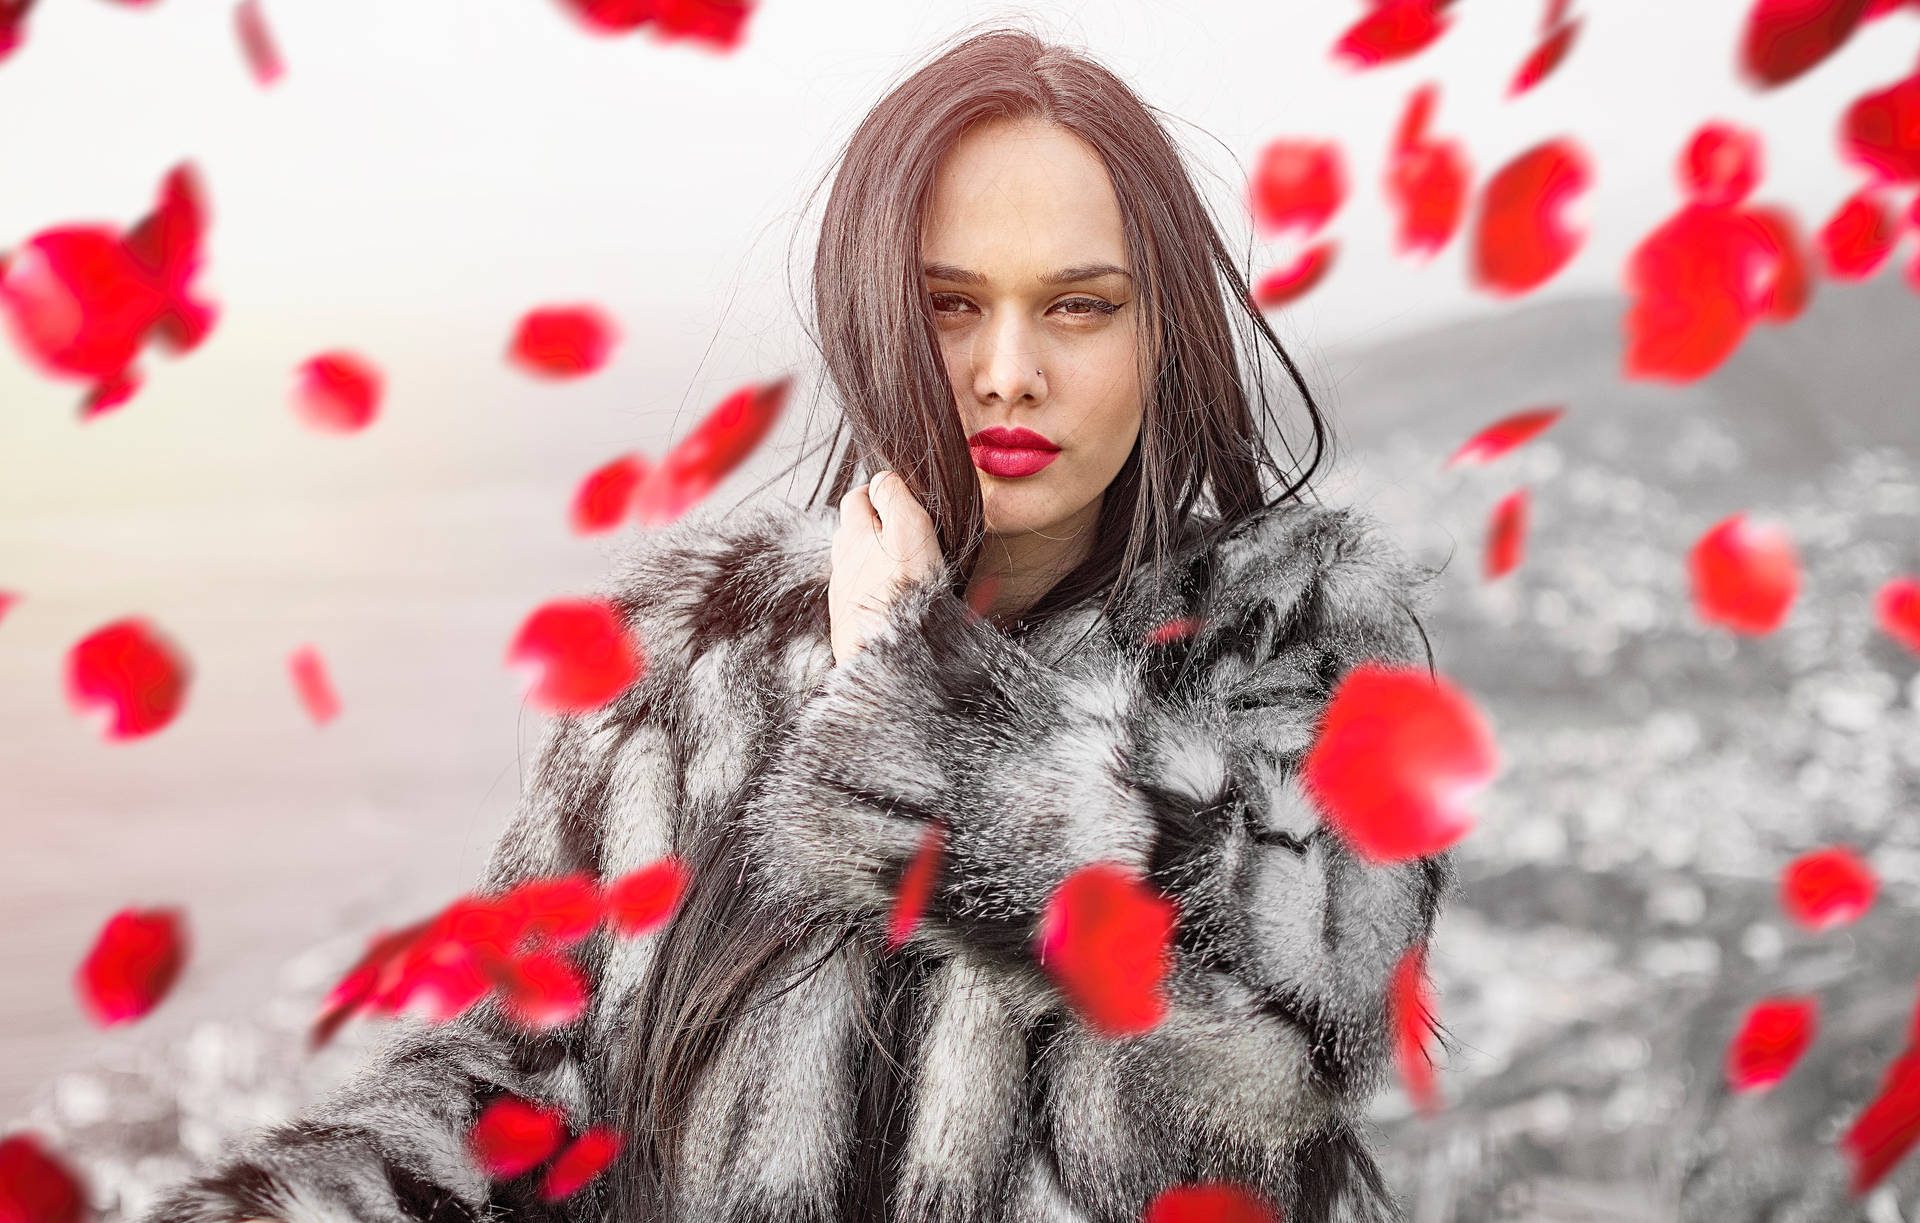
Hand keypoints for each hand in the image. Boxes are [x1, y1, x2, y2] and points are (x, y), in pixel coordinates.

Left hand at [830, 471, 943, 665]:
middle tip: (903, 530)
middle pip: (853, 531)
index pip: (857, 496)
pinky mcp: (851, 622)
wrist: (885, 656)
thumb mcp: (908, 530)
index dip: (879, 491)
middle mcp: (841, 562)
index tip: (899, 497)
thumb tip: (883, 478)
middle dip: (875, 525)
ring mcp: (844, 594)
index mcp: (852, 535)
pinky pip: (862, 596)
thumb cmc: (902, 594)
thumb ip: (894, 497)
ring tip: (903, 566)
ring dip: (875, 559)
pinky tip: (895, 599)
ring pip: (856, 565)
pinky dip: (876, 590)